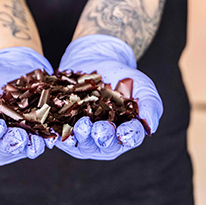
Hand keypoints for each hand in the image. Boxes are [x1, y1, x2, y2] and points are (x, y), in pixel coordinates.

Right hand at [0, 46, 54, 165]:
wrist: (9, 70)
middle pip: (1, 150)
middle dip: (10, 144)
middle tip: (19, 136)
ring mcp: (13, 144)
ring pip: (20, 150)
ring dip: (29, 146)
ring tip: (36, 140)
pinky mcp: (32, 139)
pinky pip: (37, 143)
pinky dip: (43, 141)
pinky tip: (48, 137)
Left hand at [54, 35, 162, 159]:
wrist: (98, 60)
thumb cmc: (124, 77)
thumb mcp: (143, 86)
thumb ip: (150, 105)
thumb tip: (149, 125)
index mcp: (127, 132)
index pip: (130, 138)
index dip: (128, 136)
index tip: (125, 132)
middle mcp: (105, 139)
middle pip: (104, 145)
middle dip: (101, 138)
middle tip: (99, 130)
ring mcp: (83, 134)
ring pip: (81, 142)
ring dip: (80, 137)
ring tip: (81, 126)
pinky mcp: (63, 125)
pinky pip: (60, 131)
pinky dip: (57, 132)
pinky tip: (55, 129)